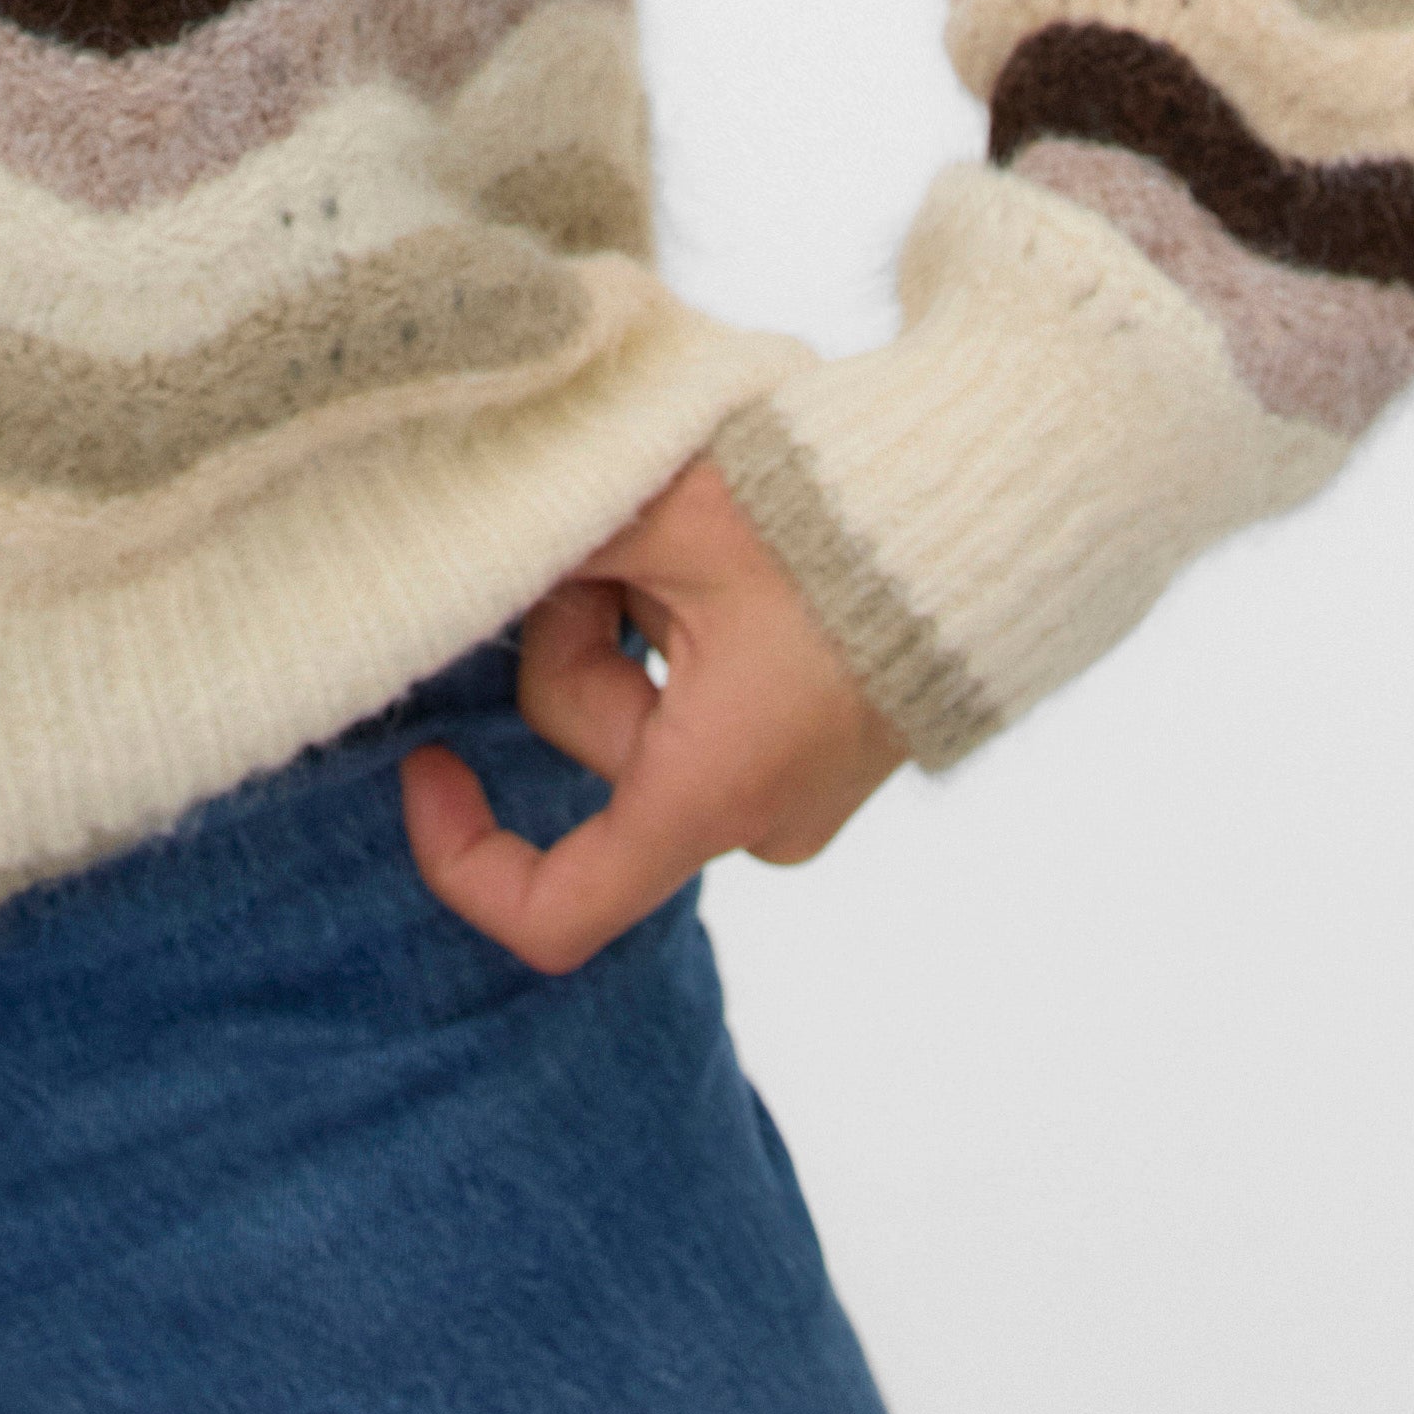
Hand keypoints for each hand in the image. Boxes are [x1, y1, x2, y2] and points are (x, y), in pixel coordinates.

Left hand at [399, 448, 905, 980]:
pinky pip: (699, 702)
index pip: (557, 910)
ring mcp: (793, 787)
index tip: (425, 764)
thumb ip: (546, 541)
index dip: (462, 855)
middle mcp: (755, 817)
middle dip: (578, 626)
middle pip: (592, 742)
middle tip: (617, 524)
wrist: (988, 503)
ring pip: (641, 710)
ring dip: (632, 613)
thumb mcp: (660, 513)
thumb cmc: (828, 513)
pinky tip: (717, 549)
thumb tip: (452, 548)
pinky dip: (680, 630)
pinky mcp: (817, 744)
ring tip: (689, 520)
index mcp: (712, 789)